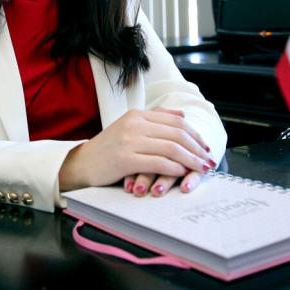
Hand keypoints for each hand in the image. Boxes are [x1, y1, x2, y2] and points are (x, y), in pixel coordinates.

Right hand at [59, 107, 214, 191]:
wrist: (81, 163)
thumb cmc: (107, 149)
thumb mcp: (130, 127)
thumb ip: (155, 119)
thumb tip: (182, 116)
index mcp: (137, 115)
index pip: (175, 121)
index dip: (195, 134)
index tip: (205, 147)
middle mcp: (135, 124)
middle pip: (177, 134)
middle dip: (197, 148)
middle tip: (208, 160)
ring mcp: (129, 141)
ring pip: (171, 148)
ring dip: (190, 160)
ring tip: (201, 169)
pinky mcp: (125, 159)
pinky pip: (158, 162)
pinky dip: (174, 168)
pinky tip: (182, 174)